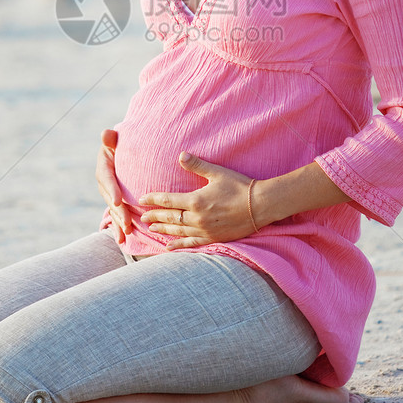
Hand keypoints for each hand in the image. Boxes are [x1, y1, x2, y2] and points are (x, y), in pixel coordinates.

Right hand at [95, 129, 132, 243]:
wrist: (126, 151)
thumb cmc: (123, 143)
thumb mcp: (117, 139)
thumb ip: (111, 139)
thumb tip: (106, 133)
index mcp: (104, 166)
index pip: (106, 178)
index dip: (111, 190)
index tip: (119, 200)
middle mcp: (104, 182)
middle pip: (110, 198)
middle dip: (118, 211)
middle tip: (127, 222)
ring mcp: (110, 193)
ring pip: (113, 210)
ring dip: (119, 222)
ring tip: (126, 233)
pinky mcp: (116, 201)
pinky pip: (116, 215)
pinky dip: (119, 227)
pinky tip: (123, 240)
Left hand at [138, 152, 259, 249]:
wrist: (260, 205)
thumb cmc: (239, 186)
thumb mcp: (217, 172)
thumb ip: (197, 165)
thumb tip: (181, 155)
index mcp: (196, 200)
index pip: (167, 200)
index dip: (153, 200)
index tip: (141, 199)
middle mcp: (197, 217)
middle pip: (169, 217)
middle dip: (154, 216)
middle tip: (141, 217)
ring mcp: (205, 230)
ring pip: (178, 231)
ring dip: (163, 230)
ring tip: (151, 229)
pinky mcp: (213, 238)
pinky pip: (191, 243)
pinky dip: (179, 244)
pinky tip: (169, 247)